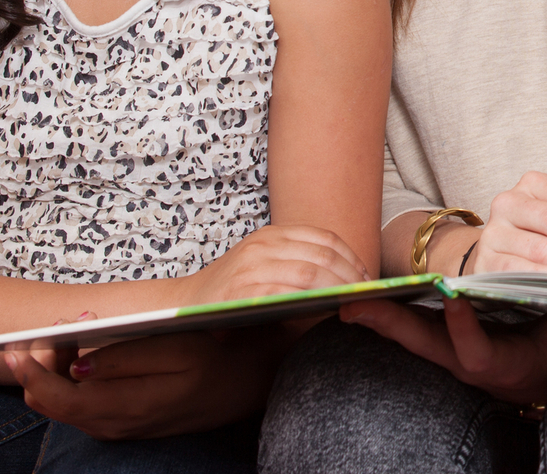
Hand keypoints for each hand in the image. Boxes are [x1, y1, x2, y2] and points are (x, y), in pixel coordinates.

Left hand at [5, 328, 275, 438]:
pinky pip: (81, 403)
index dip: (33, 375)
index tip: (19, 346)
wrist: (249, 383)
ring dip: (55, 368)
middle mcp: (115, 425)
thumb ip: (128, 358)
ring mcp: (118, 426)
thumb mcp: (180, 350)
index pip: (60, 400)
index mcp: (128, 408)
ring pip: (64, 403)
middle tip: (50, 327)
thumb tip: (78, 364)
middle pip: (53, 403)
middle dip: (38, 366)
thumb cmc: (218, 358)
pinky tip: (83, 348)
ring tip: (71, 329)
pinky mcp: (123, 420)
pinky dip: (71, 376)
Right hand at [182, 224, 368, 305]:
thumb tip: (348, 281)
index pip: (324, 238)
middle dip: (349, 275)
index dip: (351, 256)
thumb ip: (298, 265)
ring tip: (349, 303)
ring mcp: (251, 266)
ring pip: (309, 273)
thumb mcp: (265, 266)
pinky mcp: (241, 291)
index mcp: (272, 235)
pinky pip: (285, 294)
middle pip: (322, 255)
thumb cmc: (231, 293)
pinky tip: (322, 312)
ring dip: (335, 289)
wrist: (181, 306)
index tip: (365, 276)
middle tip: (365, 294)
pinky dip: (309, 302)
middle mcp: (262, 245)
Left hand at [342, 295, 546, 403]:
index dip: (464, 331)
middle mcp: (468, 362)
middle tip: (364, 308)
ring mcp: (449, 353)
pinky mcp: (438, 341)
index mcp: (499, 366)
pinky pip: (407, 332)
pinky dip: (386, 319)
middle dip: (400, 327)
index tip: (454, 302)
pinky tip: (357, 307)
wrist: (537, 372)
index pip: (476, 351)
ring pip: (410, 340)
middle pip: (429, 346)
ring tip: (349, 307)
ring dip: (383, 322)